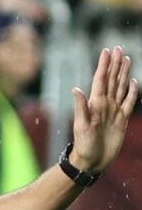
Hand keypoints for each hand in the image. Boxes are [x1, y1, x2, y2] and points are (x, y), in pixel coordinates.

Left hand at [70, 46, 137, 173]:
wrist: (91, 161)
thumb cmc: (83, 145)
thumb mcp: (81, 126)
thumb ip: (80, 107)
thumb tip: (75, 89)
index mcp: (95, 103)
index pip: (100, 80)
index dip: (104, 65)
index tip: (107, 51)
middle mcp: (104, 104)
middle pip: (112, 80)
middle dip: (115, 64)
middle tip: (118, 49)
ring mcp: (114, 111)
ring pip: (121, 87)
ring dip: (123, 73)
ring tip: (126, 59)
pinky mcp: (121, 120)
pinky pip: (129, 102)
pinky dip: (133, 92)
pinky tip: (134, 82)